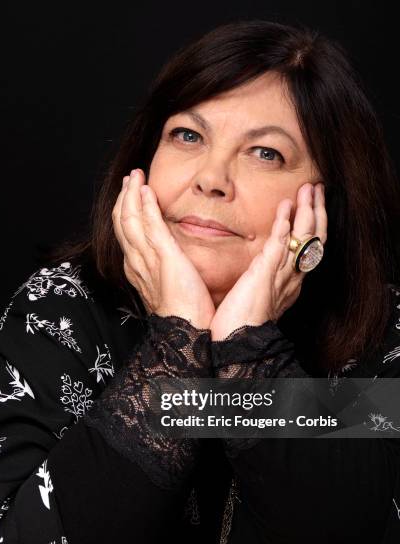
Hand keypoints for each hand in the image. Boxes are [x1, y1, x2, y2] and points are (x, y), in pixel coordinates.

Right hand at [112, 168, 215, 328]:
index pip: (126, 234)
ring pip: (130, 220)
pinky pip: (150, 225)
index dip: (126, 211)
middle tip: (130, 178)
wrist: (189, 331)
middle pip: (122, 223)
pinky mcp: (164, 257)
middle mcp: (137, 262)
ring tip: (135, 176)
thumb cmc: (186, 313)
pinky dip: (145, 205)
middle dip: (124, 198)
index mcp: (139, 269)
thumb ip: (168, 269)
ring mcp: (148, 259)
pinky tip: (146, 190)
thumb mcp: (171, 286)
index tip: (132, 194)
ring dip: (131, 195)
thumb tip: (171, 259)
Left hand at [209, 182, 326, 340]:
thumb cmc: (239, 324)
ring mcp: (279, 277)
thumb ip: (262, 277)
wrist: (235, 345)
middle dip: (317, 212)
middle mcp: (290, 279)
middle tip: (316, 188)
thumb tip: (261, 264)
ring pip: (303, 239)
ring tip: (307, 189)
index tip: (311, 204)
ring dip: (306, 211)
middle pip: (314, 240)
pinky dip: (284, 225)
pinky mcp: (263, 276)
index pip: (308, 249)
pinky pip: (279, 246)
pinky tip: (286, 207)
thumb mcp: (257, 297)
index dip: (313, 225)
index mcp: (288, 284)